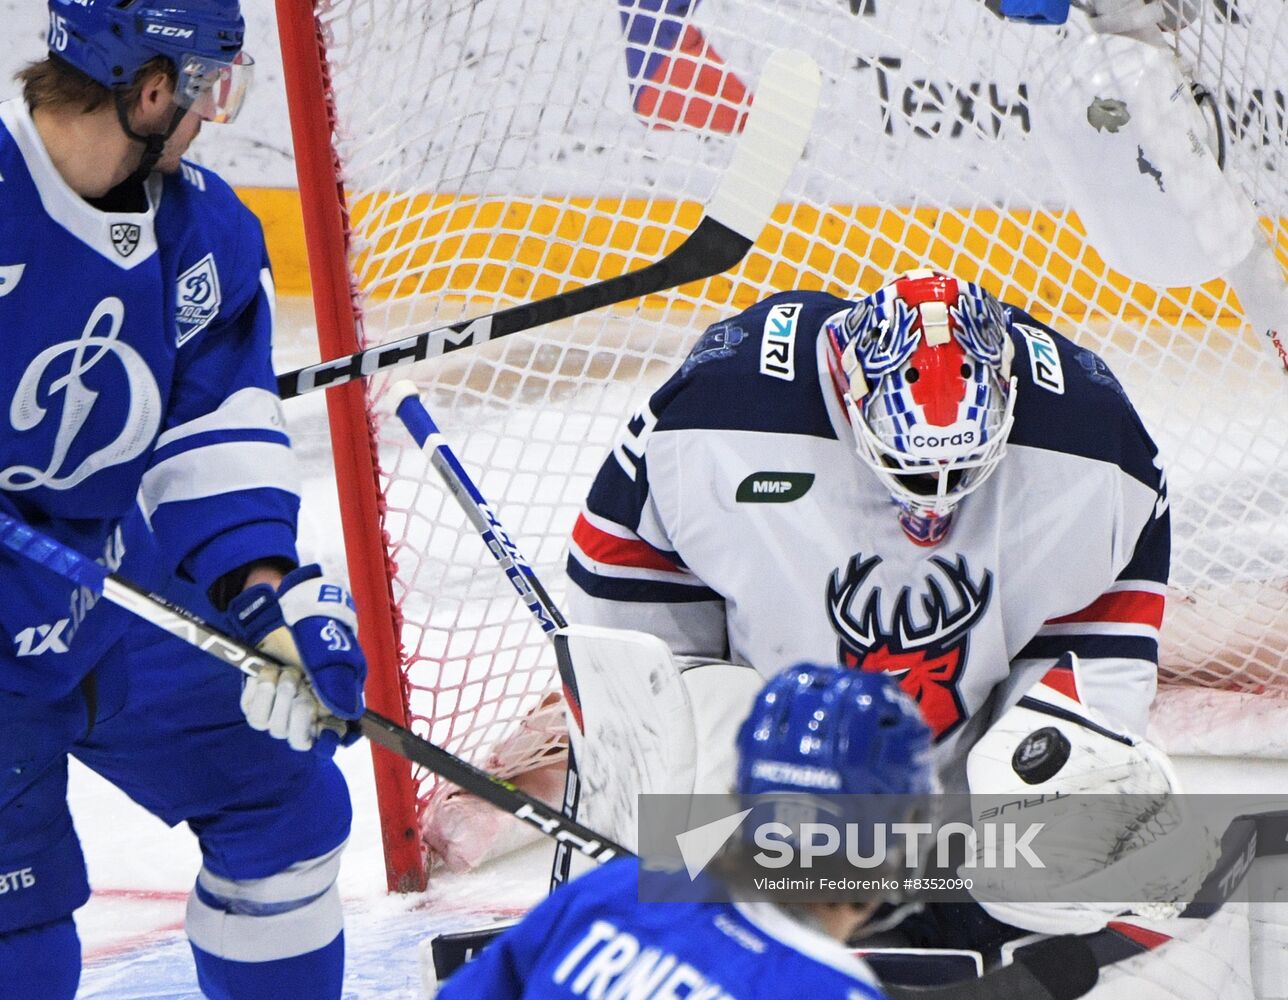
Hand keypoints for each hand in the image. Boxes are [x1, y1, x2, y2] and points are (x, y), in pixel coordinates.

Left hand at [226, 564, 365, 752]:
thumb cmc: (311, 625)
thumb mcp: (329, 649)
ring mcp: (282, 703)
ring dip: (275, 697)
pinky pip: (253, 713)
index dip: (328, 740)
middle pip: (298, 737)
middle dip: (295, 710)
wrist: (280, 607)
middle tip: (295, 680)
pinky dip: (257, 694)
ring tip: (280, 671)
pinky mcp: (259, 698)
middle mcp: (309, 706)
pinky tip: (264, 672)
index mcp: (335, 697)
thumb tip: (346, 713)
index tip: (322, 736)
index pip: (334, 735)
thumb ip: (336, 682)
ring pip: (273, 727)